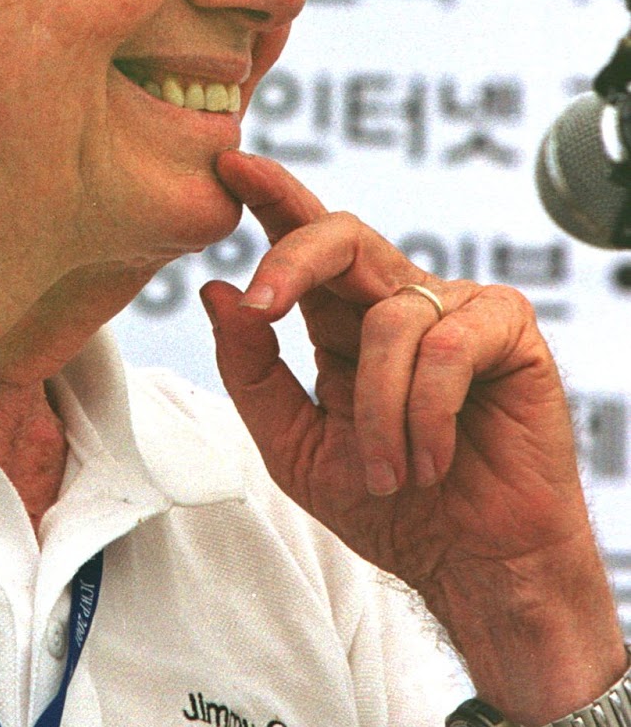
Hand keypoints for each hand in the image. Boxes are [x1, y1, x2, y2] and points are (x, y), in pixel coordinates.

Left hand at [201, 150, 603, 641]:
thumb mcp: (294, 444)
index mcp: (342, 320)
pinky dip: (427, 412)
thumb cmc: (389, 505)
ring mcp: (455, 309)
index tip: (228, 162)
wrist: (471, 564)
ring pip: (388, 319)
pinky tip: (434, 458)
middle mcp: (396, 302)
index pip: (304, 241)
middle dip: (291, 258)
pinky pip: (448, 345)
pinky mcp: (509, 330)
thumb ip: (252, 369)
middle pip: (339, 238)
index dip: (271, 196)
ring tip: (390, 473)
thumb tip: (218, 291)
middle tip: (262, 302)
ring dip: (378, 411)